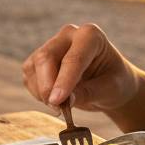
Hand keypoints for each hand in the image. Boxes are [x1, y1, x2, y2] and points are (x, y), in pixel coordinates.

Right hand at [21, 23, 139, 112]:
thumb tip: (65, 100)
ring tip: (62, 106)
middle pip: (46, 57)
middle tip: (58, 108)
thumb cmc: (114, 81)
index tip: (58, 101)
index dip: (64, 81)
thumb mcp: (110, 89)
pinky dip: (38, 93)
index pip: (73, 58)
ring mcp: (52, 45)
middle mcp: (68, 35)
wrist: (109, 83)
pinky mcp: (39, 60)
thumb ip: (89, 93)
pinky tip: (56, 100)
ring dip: (42, 92)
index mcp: (90, 35)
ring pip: (33, 67)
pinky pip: (29, 77)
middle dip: (47, 86)